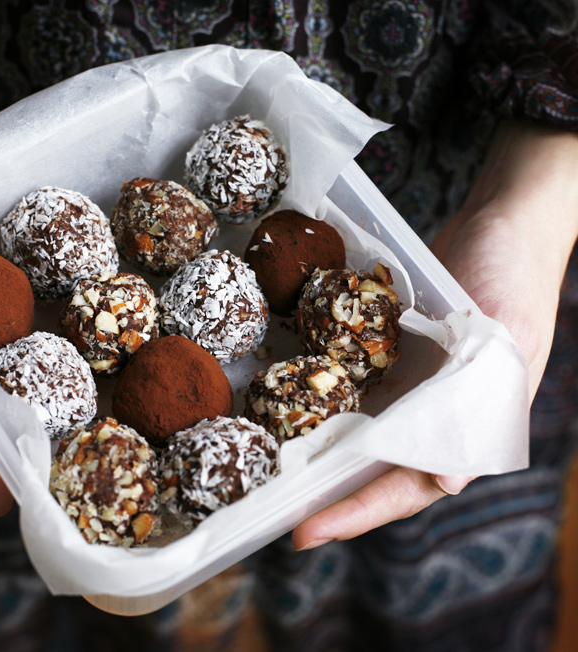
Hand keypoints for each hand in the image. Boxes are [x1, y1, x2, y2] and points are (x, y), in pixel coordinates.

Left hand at [291, 121, 577, 549]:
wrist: (500, 223)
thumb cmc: (514, 277)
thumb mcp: (507, 340)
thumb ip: (482, 407)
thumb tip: (448, 482)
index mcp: (464, 428)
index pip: (405, 487)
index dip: (356, 513)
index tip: (305, 532)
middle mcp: (427, 417)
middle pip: (369, 472)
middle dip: (322, 495)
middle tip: (266, 511)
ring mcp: (402, 388)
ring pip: (351, 435)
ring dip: (312, 455)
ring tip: (263, 473)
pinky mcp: (381, 357)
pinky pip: (344, 386)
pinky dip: (314, 402)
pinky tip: (277, 408)